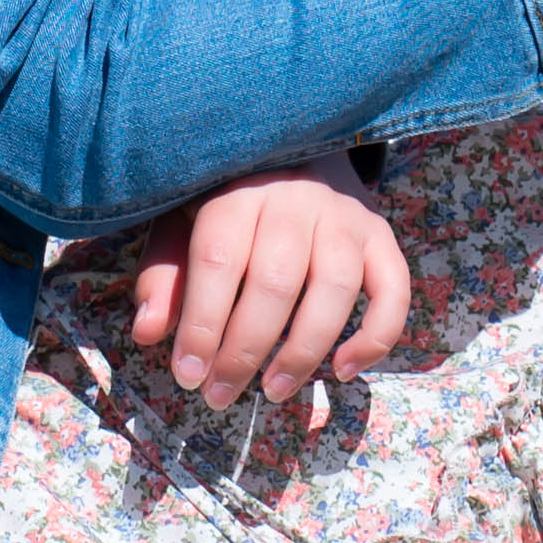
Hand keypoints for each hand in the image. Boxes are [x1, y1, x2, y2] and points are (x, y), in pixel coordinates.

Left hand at [131, 159, 412, 409]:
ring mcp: (345, 215)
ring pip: (334, 290)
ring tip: (273, 392)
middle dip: (245, 351)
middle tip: (220, 396)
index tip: (188, 375)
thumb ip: (164, 275)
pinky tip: (344, 370)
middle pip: (275, 282)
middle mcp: (296, 197)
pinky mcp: (380, 234)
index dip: (202, 326)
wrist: (293, 147)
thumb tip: (149, 332)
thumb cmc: (226, 198)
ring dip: (304, 352)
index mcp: (238, 190)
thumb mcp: (180, 223)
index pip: (219, 262)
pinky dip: (375, 337)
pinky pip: (393, 290)